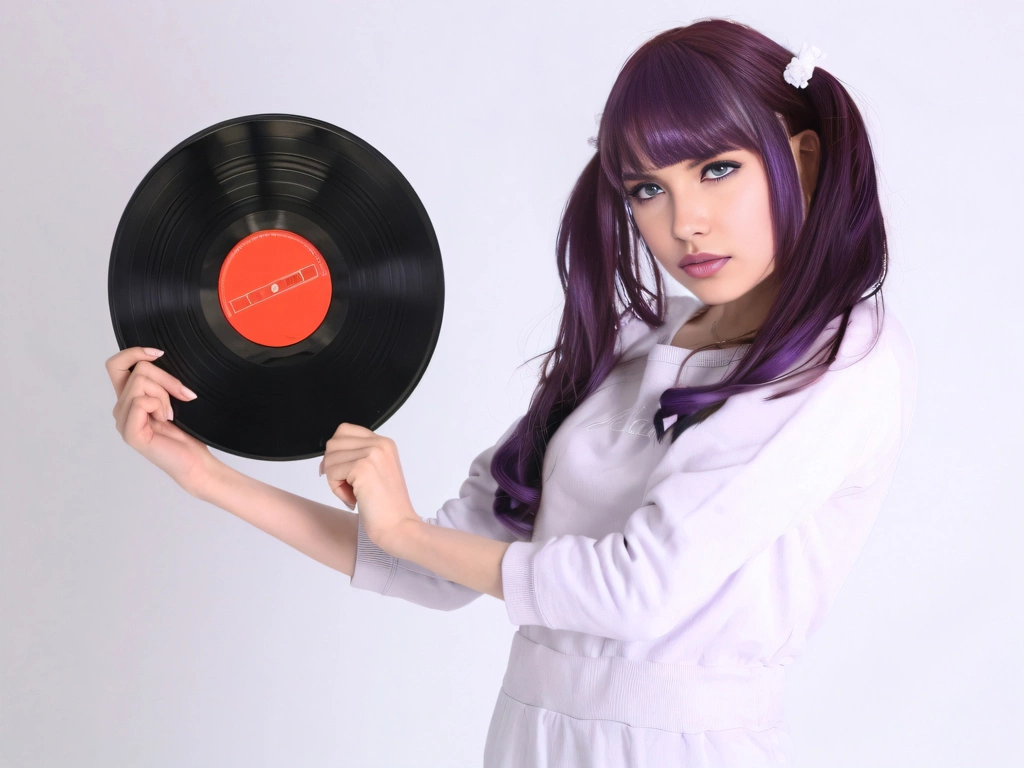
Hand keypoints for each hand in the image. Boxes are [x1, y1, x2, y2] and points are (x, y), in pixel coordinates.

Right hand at [106, 347, 216, 496]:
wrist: (196, 461)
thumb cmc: (187, 432)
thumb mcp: (172, 398)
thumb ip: (159, 381)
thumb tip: (156, 356)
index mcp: (128, 399)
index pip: (115, 365)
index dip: (134, 353)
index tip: (159, 353)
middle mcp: (121, 408)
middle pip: (137, 370)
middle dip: (166, 378)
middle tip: (183, 395)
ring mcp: (123, 422)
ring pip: (140, 383)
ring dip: (164, 394)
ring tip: (170, 414)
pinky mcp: (130, 433)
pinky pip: (141, 402)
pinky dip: (159, 406)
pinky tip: (165, 421)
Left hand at [320, 423, 418, 551]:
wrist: (398, 526)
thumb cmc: (385, 507)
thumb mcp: (375, 471)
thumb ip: (357, 457)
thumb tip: (327, 456)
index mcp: (384, 443)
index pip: (344, 431)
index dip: (336, 453)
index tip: (343, 474)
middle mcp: (380, 443)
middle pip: (333, 443)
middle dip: (334, 467)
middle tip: (350, 488)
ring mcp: (372, 453)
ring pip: (330, 458)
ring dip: (335, 480)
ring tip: (354, 494)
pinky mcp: (362, 467)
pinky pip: (332, 472)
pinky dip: (336, 489)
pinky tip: (353, 499)